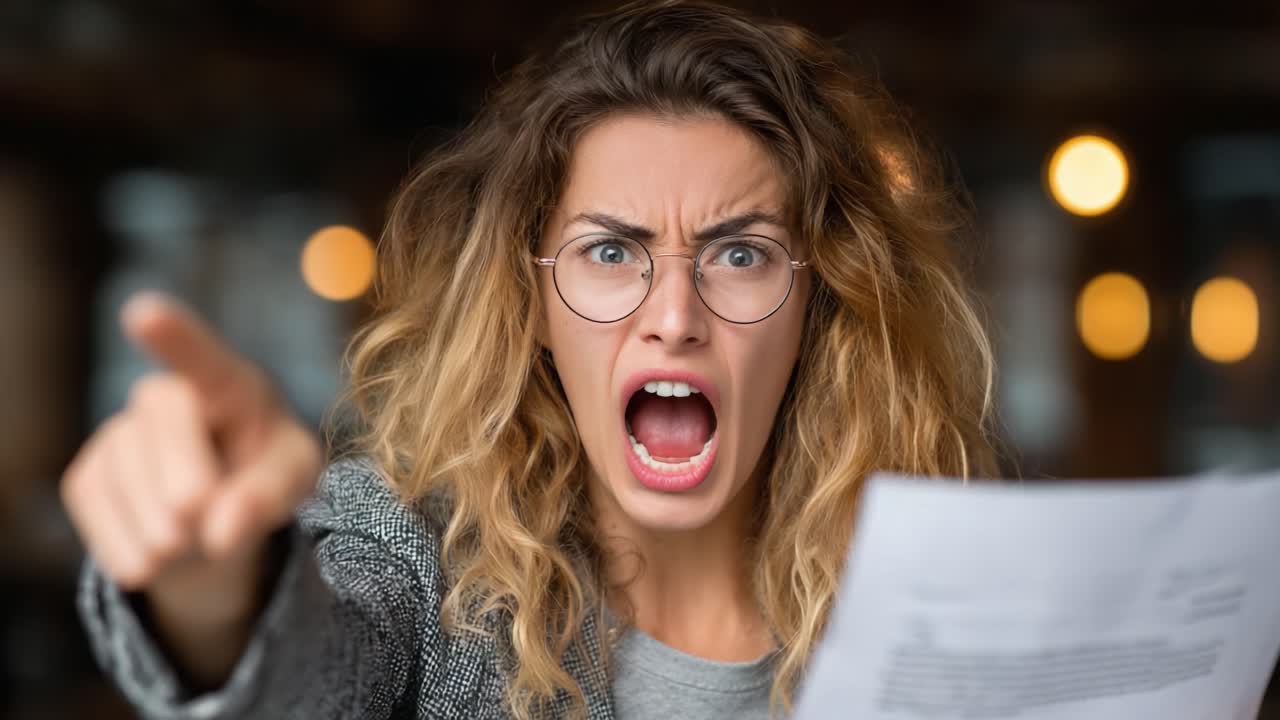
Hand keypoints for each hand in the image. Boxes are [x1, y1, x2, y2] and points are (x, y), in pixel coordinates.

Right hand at [61, 291, 321, 679]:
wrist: (219, 523)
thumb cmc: (268, 478)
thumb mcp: (293, 480)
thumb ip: (269, 495)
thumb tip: (221, 530)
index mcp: (228, 385)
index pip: (200, 357)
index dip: (173, 336)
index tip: (144, 313)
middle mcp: (164, 397)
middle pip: (165, 431)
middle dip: (191, 483)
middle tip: (210, 521)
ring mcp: (119, 434)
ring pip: (131, 483)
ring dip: (171, 532)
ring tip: (196, 539)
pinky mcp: (87, 477)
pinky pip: (103, 520)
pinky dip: (137, 551)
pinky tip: (160, 553)